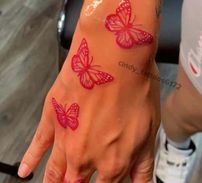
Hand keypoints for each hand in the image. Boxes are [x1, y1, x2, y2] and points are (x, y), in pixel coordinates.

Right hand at [18, 25, 159, 182]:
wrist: (113, 57)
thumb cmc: (134, 87)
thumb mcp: (149, 129)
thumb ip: (143, 165)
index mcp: (113, 162)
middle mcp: (86, 157)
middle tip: (76, 182)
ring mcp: (65, 139)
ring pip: (56, 172)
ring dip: (54, 182)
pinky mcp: (53, 118)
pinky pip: (38, 145)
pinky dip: (30, 160)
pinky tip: (26, 170)